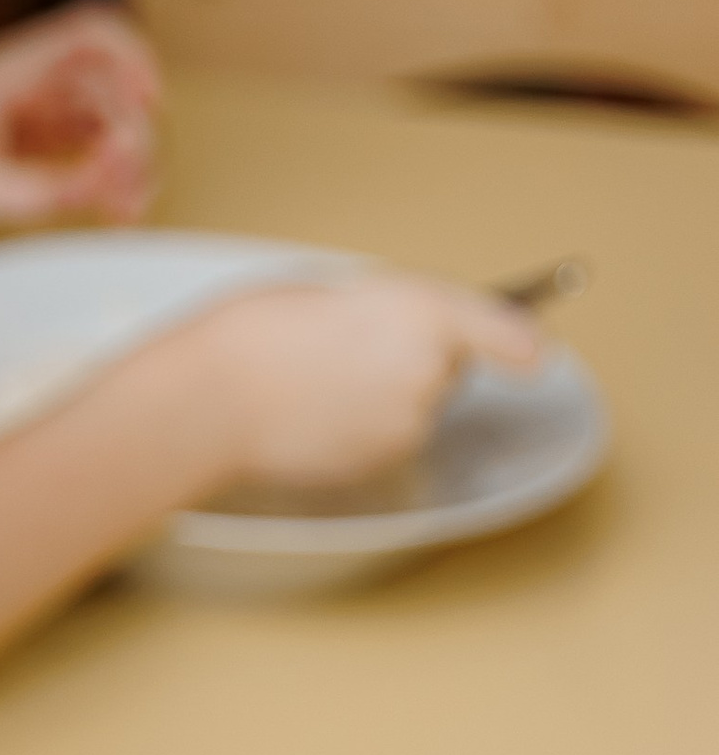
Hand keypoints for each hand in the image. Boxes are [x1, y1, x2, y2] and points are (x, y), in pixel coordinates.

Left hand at [0, 5, 162, 236]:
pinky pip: (92, 148)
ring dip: (129, 160)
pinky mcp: (41, 140)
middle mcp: (31, 82)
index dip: (132, 55)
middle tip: (128, 187)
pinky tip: (112, 208)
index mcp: (10, 70)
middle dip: (133, 132)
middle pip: (113, 86)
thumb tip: (99, 189)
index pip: (89, 32)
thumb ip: (36, 191)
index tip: (150, 102)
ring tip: (126, 209)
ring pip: (110, 119)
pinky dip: (109, 175)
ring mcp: (40, 110)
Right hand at [156, 273, 542, 493]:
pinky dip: (360, 428)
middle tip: (349, 345)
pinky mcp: (380, 460)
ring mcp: (406, 422)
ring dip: (382, 395)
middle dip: (412, 357)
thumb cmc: (259, 333)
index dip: (519, 339)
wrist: (216, 397)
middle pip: (444, 367)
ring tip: (320, 383)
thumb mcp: (337, 294)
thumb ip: (390, 315)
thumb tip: (404, 345)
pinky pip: (384, 439)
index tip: (538, 353)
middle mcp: (427, 369)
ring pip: (412, 407)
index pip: (497, 326)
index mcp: (420, 310)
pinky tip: (315, 413)